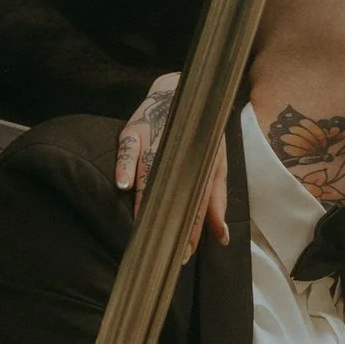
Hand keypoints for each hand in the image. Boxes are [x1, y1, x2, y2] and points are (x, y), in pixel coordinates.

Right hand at [113, 71, 229, 258]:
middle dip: (170, 222)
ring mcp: (155, 138)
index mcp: (204, 159)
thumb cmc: (199, 135)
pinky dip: (124, 165)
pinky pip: (127, 148)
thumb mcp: (216, 162)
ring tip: (142, 229)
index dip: (193, 228)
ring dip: (146, 203)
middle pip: (174, 192)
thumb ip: (216, 199)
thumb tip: (222, 236)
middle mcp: (180, 150)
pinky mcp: (134, 128)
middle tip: (167, 250)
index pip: (198, 200)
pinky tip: (122, 185)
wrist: (180, 90)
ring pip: (150, 174)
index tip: (186, 253)